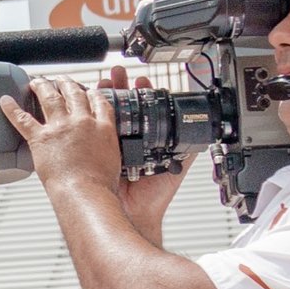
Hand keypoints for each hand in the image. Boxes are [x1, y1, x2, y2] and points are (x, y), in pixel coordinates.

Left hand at [2, 76, 139, 205]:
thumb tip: (102, 152)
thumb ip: (106, 149)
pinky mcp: (40, 137)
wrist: (85, 191)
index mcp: (103, 128)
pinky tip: (5, 100)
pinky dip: (11, 109)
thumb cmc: (100, 184)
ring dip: (43, 87)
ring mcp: (60, 128)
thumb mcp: (114, 161)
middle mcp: (82, 122)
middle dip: (67, 84)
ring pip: (50, 99)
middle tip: (62, 80)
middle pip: (74, 95)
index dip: (93, 93)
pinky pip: (22, 119)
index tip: (89, 90)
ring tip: (38, 81)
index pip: (99, 102)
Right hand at [99, 67, 188, 233]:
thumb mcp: (177, 167)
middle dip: (118, 88)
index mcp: (142, 141)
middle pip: (118, 107)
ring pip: (101, 115)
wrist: (134, 213)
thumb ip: (188, 148)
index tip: (139, 81)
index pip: (139, 111)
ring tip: (105, 81)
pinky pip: (88, 132)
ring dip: (101, 96)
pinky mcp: (92, 152)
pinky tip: (87, 102)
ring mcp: (106, 146)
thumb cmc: (154, 197)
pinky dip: (85, 116)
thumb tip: (204, 130)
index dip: (138, 94)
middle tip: (118, 74)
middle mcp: (124, 142)